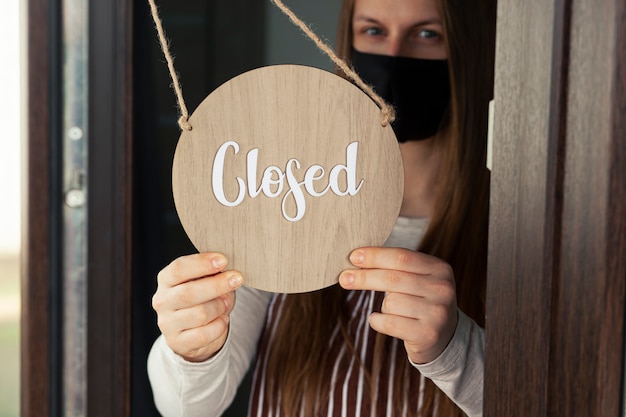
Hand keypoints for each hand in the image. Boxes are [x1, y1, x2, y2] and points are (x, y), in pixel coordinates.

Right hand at [152, 252, 243, 362]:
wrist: (194, 331)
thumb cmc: (203, 298)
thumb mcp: (206, 281)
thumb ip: (213, 274)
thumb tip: (229, 272)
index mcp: (166, 280)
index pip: (178, 268)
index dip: (201, 263)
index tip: (224, 260)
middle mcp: (162, 301)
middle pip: (188, 293)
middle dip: (217, 285)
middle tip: (237, 279)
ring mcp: (167, 323)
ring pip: (199, 314)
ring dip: (220, 307)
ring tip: (227, 303)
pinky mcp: (177, 342)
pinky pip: (204, 335)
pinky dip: (219, 326)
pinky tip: (223, 319)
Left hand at [339, 247, 457, 363]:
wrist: (445, 337)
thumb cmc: (421, 301)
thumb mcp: (418, 278)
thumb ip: (395, 267)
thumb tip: (356, 259)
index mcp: (440, 268)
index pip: (401, 257)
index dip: (375, 256)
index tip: (353, 257)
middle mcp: (442, 289)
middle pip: (392, 278)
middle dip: (364, 277)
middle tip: (344, 278)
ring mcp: (437, 313)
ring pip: (390, 302)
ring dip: (383, 306)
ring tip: (393, 310)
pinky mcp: (428, 335)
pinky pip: (389, 323)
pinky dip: (378, 321)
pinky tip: (381, 320)